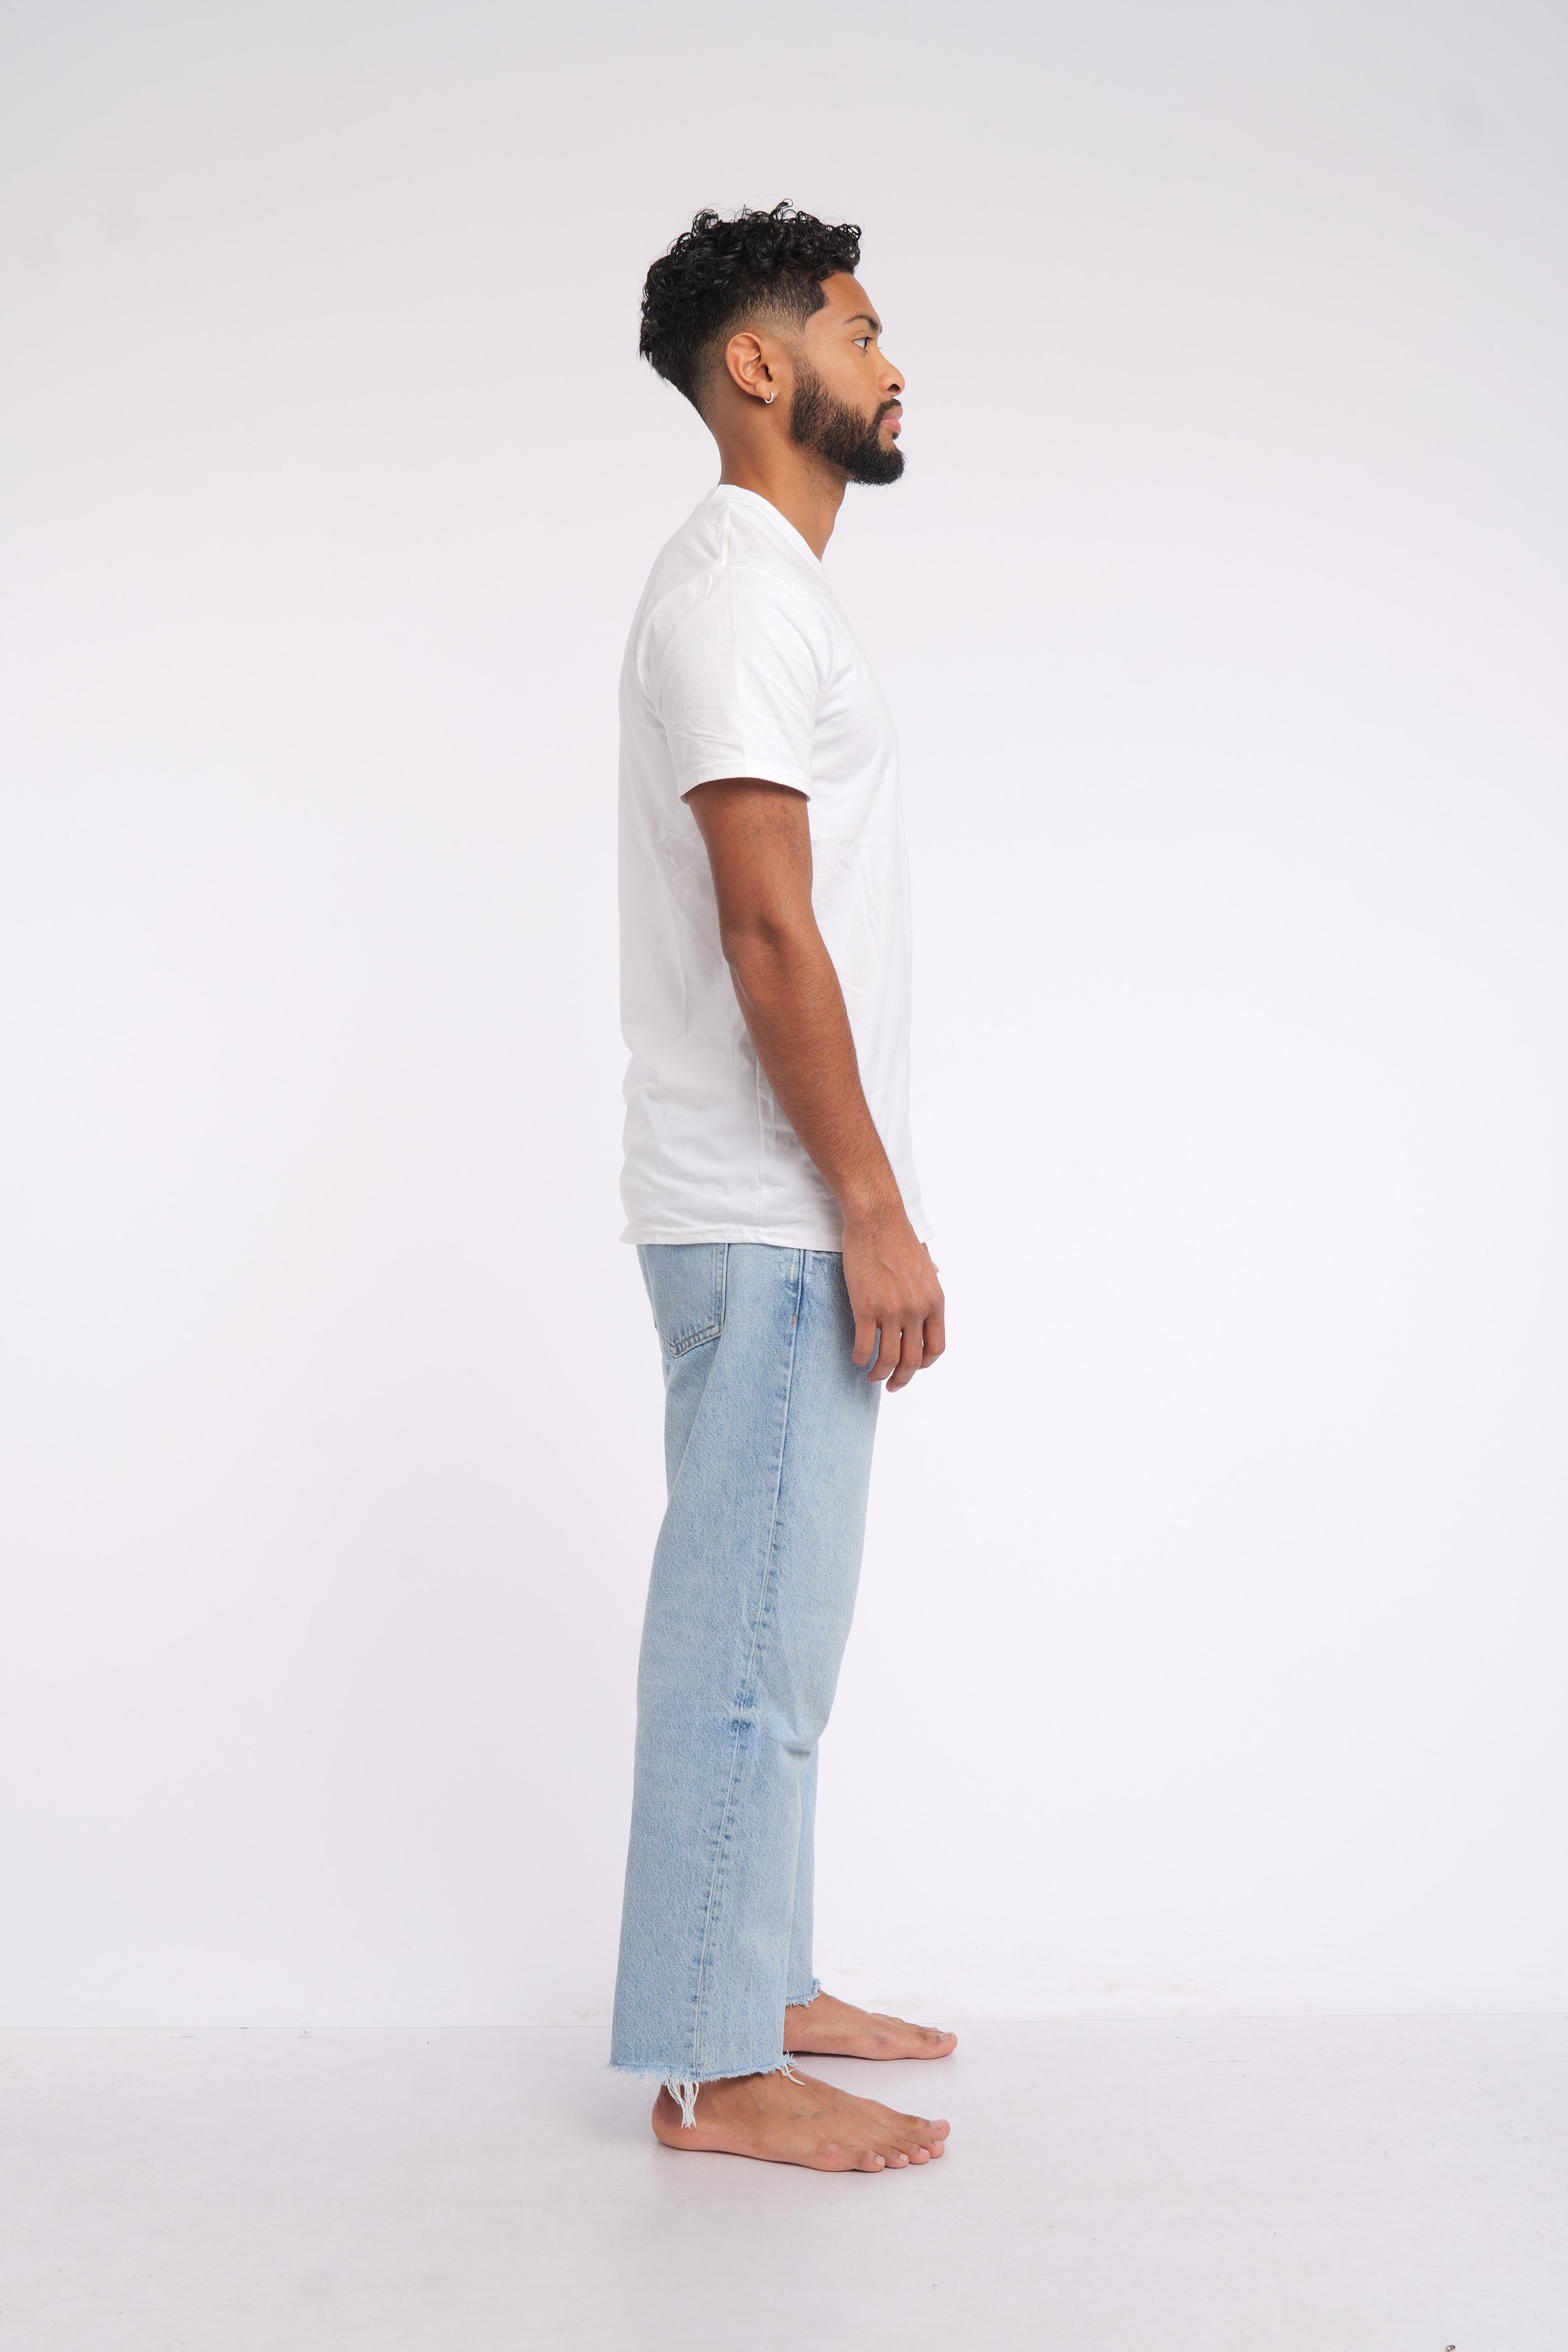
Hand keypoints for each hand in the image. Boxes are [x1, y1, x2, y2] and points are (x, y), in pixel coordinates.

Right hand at [841, 1210, 944, 1392]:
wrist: (876, 1219)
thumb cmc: (898, 1236)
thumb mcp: (926, 1261)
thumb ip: (930, 1278)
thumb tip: (936, 1274)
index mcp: (935, 1302)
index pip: (936, 1348)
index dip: (924, 1364)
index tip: (912, 1368)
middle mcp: (917, 1310)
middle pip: (912, 1361)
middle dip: (902, 1379)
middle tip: (892, 1386)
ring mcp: (892, 1311)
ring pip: (888, 1359)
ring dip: (879, 1374)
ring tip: (872, 1377)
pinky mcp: (866, 1307)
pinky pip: (864, 1346)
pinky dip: (860, 1358)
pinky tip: (856, 1359)